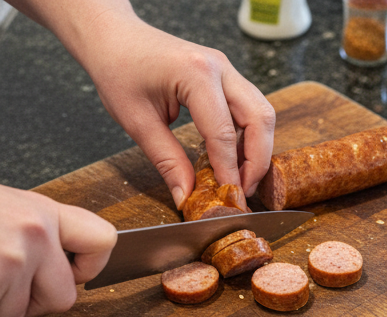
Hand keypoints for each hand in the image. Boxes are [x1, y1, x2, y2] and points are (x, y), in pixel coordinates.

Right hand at [0, 184, 116, 316]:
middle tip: (0, 282)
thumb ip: (37, 236)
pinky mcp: (2, 268)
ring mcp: (18, 252)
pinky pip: (1, 313)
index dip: (91, 268)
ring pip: (22, 311)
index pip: (104, 240)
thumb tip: (61, 266)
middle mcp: (37, 229)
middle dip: (30, 303)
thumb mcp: (4, 212)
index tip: (74, 274)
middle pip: (65, 297)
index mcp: (42, 211)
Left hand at [76, 14, 275, 208]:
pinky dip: (249, 136)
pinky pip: (251, 109)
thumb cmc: (117, 68)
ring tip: (240, 176)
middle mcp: (219, 67)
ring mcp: (226, 69)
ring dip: (258, 149)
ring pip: (262, 114)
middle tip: (243, 190)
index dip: (229, 172)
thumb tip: (186, 196)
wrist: (111, 35)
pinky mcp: (226, 76)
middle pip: (260, 120)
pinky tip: (233, 156)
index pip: (223, 134)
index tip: (230, 199)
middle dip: (257, 162)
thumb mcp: (137, 121)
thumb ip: (168, 162)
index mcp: (195, 73)